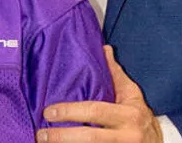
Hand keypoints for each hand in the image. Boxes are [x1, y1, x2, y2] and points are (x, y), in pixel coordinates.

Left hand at [37, 46, 162, 142]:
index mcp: (128, 115)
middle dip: (63, 137)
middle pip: (90, 138)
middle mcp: (126, 136)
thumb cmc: (140, 116)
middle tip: (41, 135)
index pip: (95, 111)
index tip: (49, 112)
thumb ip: (116, 74)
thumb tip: (104, 48)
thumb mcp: (132, 94)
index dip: (70, 112)